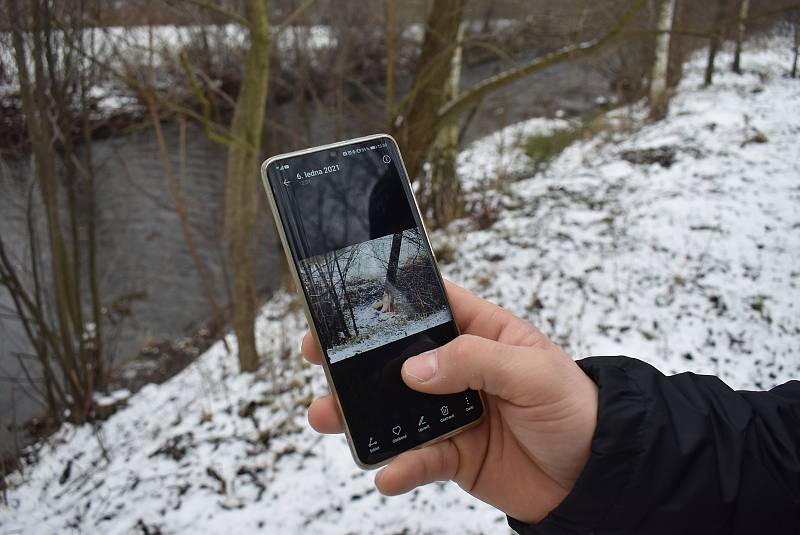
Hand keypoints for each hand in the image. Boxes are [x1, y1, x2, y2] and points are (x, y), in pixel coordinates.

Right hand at [301, 280, 598, 522]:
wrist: (596, 475)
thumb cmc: (574, 407)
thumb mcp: (533, 372)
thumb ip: (475, 362)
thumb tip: (415, 370)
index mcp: (480, 333)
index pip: (428, 306)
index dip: (390, 300)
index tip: (347, 301)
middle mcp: (459, 370)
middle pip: (397, 358)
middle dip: (356, 358)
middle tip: (317, 354)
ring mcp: (452, 412)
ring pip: (394, 409)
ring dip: (360, 414)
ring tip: (326, 416)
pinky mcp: (454, 455)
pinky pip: (418, 458)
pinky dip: (400, 466)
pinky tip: (387, 473)